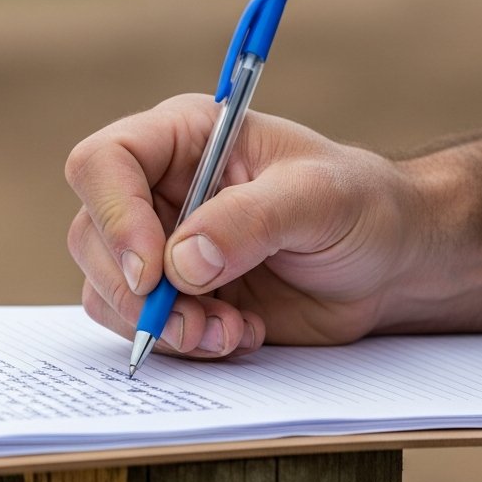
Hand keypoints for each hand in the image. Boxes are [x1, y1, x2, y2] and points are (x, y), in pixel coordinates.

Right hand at [65, 94, 416, 358]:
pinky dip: (182, 343)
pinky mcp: (179, 297)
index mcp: (184, 138)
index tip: (155, 272)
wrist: (389, 264)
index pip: (104, 163)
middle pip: (92, 235)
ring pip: (108, 289)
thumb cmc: (363, 207)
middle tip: (196, 321)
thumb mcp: (319, 199)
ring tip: (231, 330)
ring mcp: (163, 247)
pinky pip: (142, 327)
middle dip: (137, 292)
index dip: (115, 217)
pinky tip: (239, 334)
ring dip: (161, 325)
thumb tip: (181, 262)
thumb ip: (251, 221)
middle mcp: (160, 190)